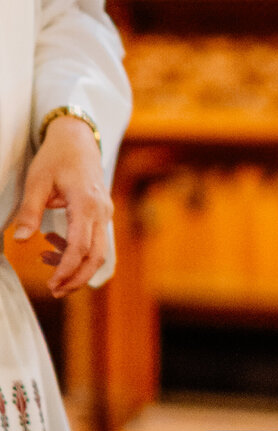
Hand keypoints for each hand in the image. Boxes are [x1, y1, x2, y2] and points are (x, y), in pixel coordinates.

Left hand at [11, 116, 112, 293]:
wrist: (77, 138)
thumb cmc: (56, 158)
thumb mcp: (36, 181)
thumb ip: (29, 212)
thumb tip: (20, 240)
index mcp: (86, 203)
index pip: (80, 246)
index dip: (67, 269)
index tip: (51, 285)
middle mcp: (101, 211)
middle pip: (97, 255)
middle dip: (77, 278)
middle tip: (55, 291)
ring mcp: (104, 212)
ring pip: (98, 251)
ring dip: (77, 267)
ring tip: (46, 266)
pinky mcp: (101, 213)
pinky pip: (94, 240)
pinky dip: (76, 250)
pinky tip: (51, 247)